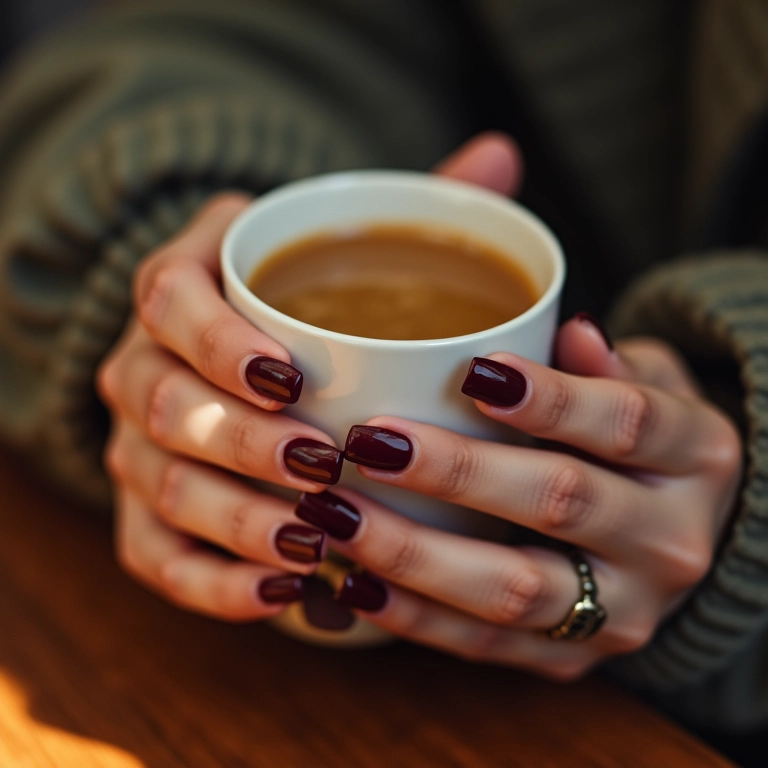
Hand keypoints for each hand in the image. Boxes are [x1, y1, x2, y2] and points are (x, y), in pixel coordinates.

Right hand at [97, 132, 523, 620]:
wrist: (242, 373)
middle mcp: (144, 366)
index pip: (168, 299)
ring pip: (162, 484)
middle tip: (324, 468)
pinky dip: (214, 582)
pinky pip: (157, 557)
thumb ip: (412, 211)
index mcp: (183, 288)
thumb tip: (499, 156)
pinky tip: (283, 594)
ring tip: (317, 542)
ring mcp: (136, 444)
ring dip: (238, 520)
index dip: (219, 340)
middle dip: (241, 443)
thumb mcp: (347, 253)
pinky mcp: (145, 515)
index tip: (291, 375)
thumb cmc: (311, 312)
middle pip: (163, 403)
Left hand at [299, 320, 742, 678]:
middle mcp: (668, 541)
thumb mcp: (650, 388)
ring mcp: (623, 612)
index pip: (625, 421)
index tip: (472, 371)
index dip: (551, 398)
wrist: (683, 537)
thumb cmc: (645, 443)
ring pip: (515, 589)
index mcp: (694, 456)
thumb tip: (567, 331)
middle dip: (458, 474)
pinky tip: (353, 583)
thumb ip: (608, 365)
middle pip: (561, 503)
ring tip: (335, 516)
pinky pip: (486, 644)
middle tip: (368, 445)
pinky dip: (414, 616)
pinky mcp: (571, 658)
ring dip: (414, 554)